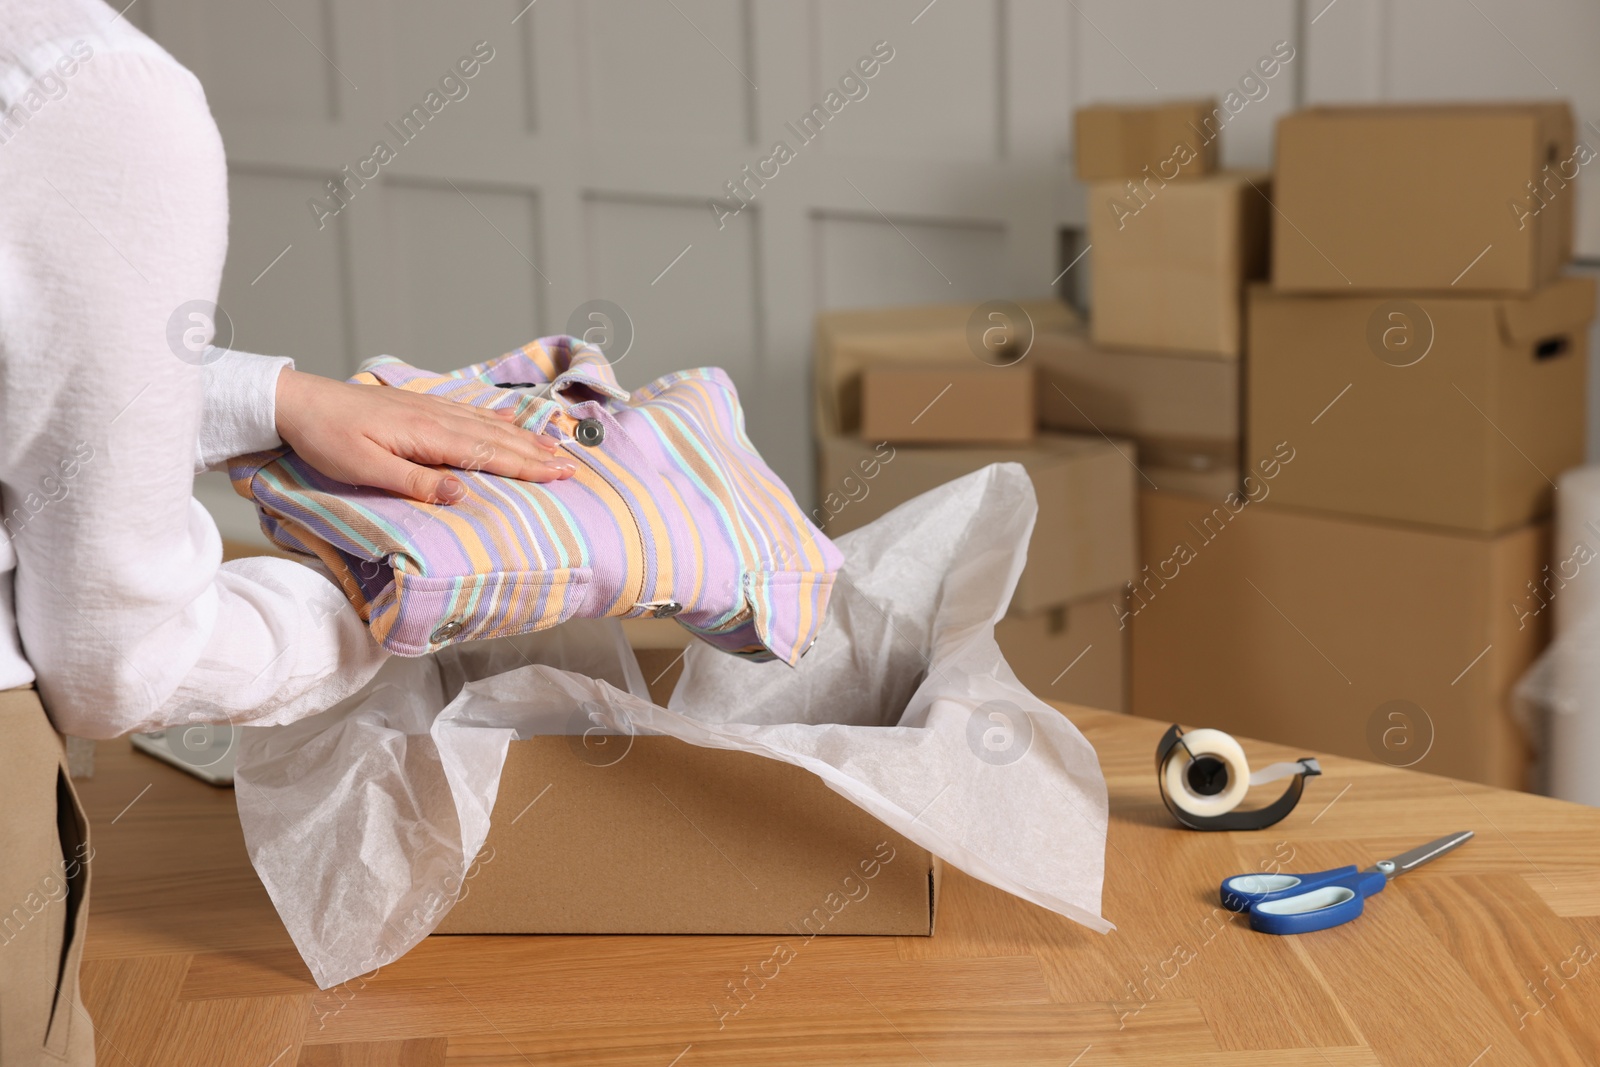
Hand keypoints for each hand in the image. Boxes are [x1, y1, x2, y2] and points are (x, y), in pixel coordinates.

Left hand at [273, 368, 576, 503]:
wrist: (297, 402)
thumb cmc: (327, 439)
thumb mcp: (366, 468)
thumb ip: (416, 481)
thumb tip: (463, 493)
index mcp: (429, 436)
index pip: (489, 454)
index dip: (527, 465)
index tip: (560, 473)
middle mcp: (437, 418)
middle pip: (498, 438)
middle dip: (536, 452)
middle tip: (571, 464)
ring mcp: (430, 409)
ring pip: (488, 424)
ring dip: (523, 435)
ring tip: (552, 444)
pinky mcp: (419, 407)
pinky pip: (469, 413)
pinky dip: (495, 418)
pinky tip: (507, 419)